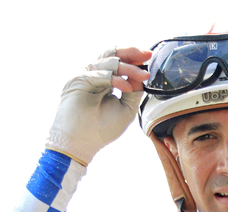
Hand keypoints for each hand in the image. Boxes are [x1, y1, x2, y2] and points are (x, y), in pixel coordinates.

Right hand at [46, 47, 151, 164]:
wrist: (82, 142)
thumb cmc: (102, 129)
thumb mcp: (126, 109)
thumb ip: (134, 91)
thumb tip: (142, 75)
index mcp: (105, 81)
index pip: (119, 62)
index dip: (134, 58)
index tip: (149, 57)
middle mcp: (95, 75)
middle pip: (113, 55)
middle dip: (131, 53)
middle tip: (147, 54)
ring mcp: (86, 76)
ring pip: (108, 62)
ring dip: (128, 68)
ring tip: (142, 76)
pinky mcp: (79, 80)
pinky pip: (100, 74)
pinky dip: (115, 79)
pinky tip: (127, 86)